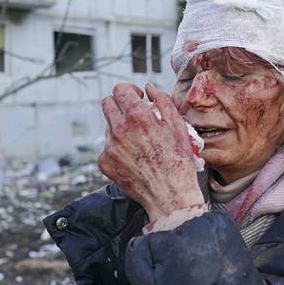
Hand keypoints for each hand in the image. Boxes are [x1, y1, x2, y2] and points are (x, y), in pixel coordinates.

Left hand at [99, 83, 204, 221]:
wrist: (170, 196)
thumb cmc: (178, 162)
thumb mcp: (178, 126)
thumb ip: (163, 101)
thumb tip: (149, 88)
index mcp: (138, 117)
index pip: (120, 90)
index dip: (129, 90)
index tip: (138, 98)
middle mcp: (119, 130)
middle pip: (107, 103)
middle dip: (120, 104)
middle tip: (134, 115)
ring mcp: (110, 147)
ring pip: (108, 126)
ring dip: (120, 127)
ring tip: (139, 142)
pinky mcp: (105, 163)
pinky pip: (107, 147)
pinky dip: (118, 148)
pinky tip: (134, 158)